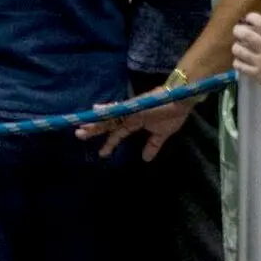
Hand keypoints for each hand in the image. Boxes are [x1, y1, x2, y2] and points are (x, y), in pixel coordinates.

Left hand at [75, 89, 191, 161]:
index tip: (102, 154)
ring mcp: (130, 109)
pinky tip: (98, 111)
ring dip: (96, 122)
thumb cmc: (172, 114)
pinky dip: (108, 110)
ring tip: (82, 128)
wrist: (182, 101)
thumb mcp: (161, 135)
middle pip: (108, 124)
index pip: (118, 133)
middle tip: (78, 135)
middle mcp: (129, 115)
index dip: (110, 143)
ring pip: (109, 117)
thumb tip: (145, 159)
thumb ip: (152, 145)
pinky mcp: (135, 105)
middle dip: (94, 129)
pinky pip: (119, 108)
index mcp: (134, 122)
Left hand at [232, 12, 260, 96]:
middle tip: (237, 30)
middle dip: (238, 30)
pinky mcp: (258, 75)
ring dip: (236, 46)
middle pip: (247, 36)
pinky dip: (237, 62)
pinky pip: (241, 67)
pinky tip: (240, 60)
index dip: (252, 18)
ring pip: (240, 51)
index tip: (249, 18)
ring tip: (238, 46)